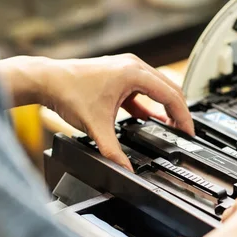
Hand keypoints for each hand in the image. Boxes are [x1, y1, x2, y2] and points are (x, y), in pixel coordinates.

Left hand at [0, 54, 193, 169]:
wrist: (47, 81)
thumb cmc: (68, 92)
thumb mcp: (96, 127)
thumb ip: (112, 151)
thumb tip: (124, 170)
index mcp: (134, 73)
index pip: (171, 95)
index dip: (183, 116)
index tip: (189, 132)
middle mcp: (133, 66)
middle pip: (169, 89)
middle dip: (178, 111)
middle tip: (185, 131)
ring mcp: (125, 69)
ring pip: (156, 88)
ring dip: (164, 106)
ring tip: (171, 126)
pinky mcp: (118, 75)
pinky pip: (142, 90)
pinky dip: (148, 104)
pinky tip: (148, 118)